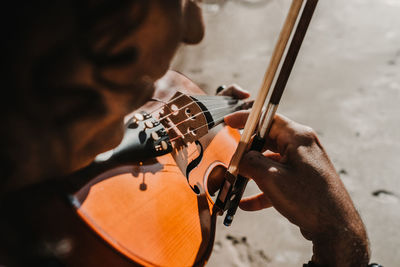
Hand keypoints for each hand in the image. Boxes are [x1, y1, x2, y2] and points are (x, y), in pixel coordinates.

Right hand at [224, 112, 369, 266]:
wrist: (336, 229)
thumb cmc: (308, 200)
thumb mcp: (270, 178)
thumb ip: (250, 162)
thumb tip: (239, 158)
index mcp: (298, 137)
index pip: (267, 118)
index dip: (246, 119)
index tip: (229, 122)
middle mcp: (302, 146)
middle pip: (267, 139)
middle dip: (247, 151)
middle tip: (232, 160)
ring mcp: (304, 163)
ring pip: (271, 160)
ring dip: (253, 172)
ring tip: (236, 182)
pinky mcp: (303, 180)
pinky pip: (278, 178)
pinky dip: (263, 188)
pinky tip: (246, 203)